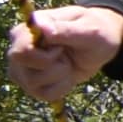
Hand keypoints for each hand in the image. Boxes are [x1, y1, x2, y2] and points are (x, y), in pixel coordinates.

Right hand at [7, 4, 122, 105]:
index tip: (61, 49)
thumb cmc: (96, 31)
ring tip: (69, 63)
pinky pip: (43, 95)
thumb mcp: (89, 30)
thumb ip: (65, 29)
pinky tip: (68, 75)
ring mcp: (23, 66)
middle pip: (21, 69)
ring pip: (31, 84)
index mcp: (31, 27)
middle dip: (52, 68)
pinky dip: (61, 88)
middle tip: (66, 57)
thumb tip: (40, 27)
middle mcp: (21, 46)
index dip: (44, 57)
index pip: (21, 50)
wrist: (102, 46)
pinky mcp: (31, 82)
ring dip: (60, 77)